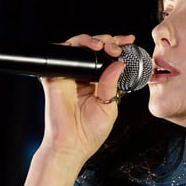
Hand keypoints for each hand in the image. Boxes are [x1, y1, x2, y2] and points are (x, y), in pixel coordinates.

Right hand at [38, 34, 135, 162]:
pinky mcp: (55, 76)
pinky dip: (74, 46)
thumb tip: (118, 64)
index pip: (109, 58)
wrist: (71, 145)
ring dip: (93, 40)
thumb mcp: (109, 106)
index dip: (118, 47)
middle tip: (117, 47)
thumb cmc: (90, 132)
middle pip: (94, 48)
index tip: (129, 41)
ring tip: (104, 47)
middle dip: (108, 41)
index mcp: (99, 82)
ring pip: (79, 46)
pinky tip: (89, 49)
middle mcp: (84, 76)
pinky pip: (62, 54)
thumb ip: (112, 84)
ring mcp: (69, 75)